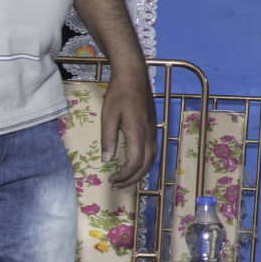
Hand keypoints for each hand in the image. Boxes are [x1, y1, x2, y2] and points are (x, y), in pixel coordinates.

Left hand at [100, 59, 156, 187]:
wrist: (134, 76)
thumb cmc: (119, 94)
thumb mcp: (108, 116)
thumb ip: (108, 139)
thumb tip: (106, 159)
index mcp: (138, 133)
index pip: (135, 163)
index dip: (124, 175)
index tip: (111, 179)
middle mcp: (149, 135)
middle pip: (145, 165)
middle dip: (131, 179)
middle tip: (116, 185)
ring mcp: (153, 132)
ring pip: (151, 160)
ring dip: (138, 173)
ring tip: (124, 178)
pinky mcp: (152, 128)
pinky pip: (152, 152)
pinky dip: (143, 163)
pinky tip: (133, 164)